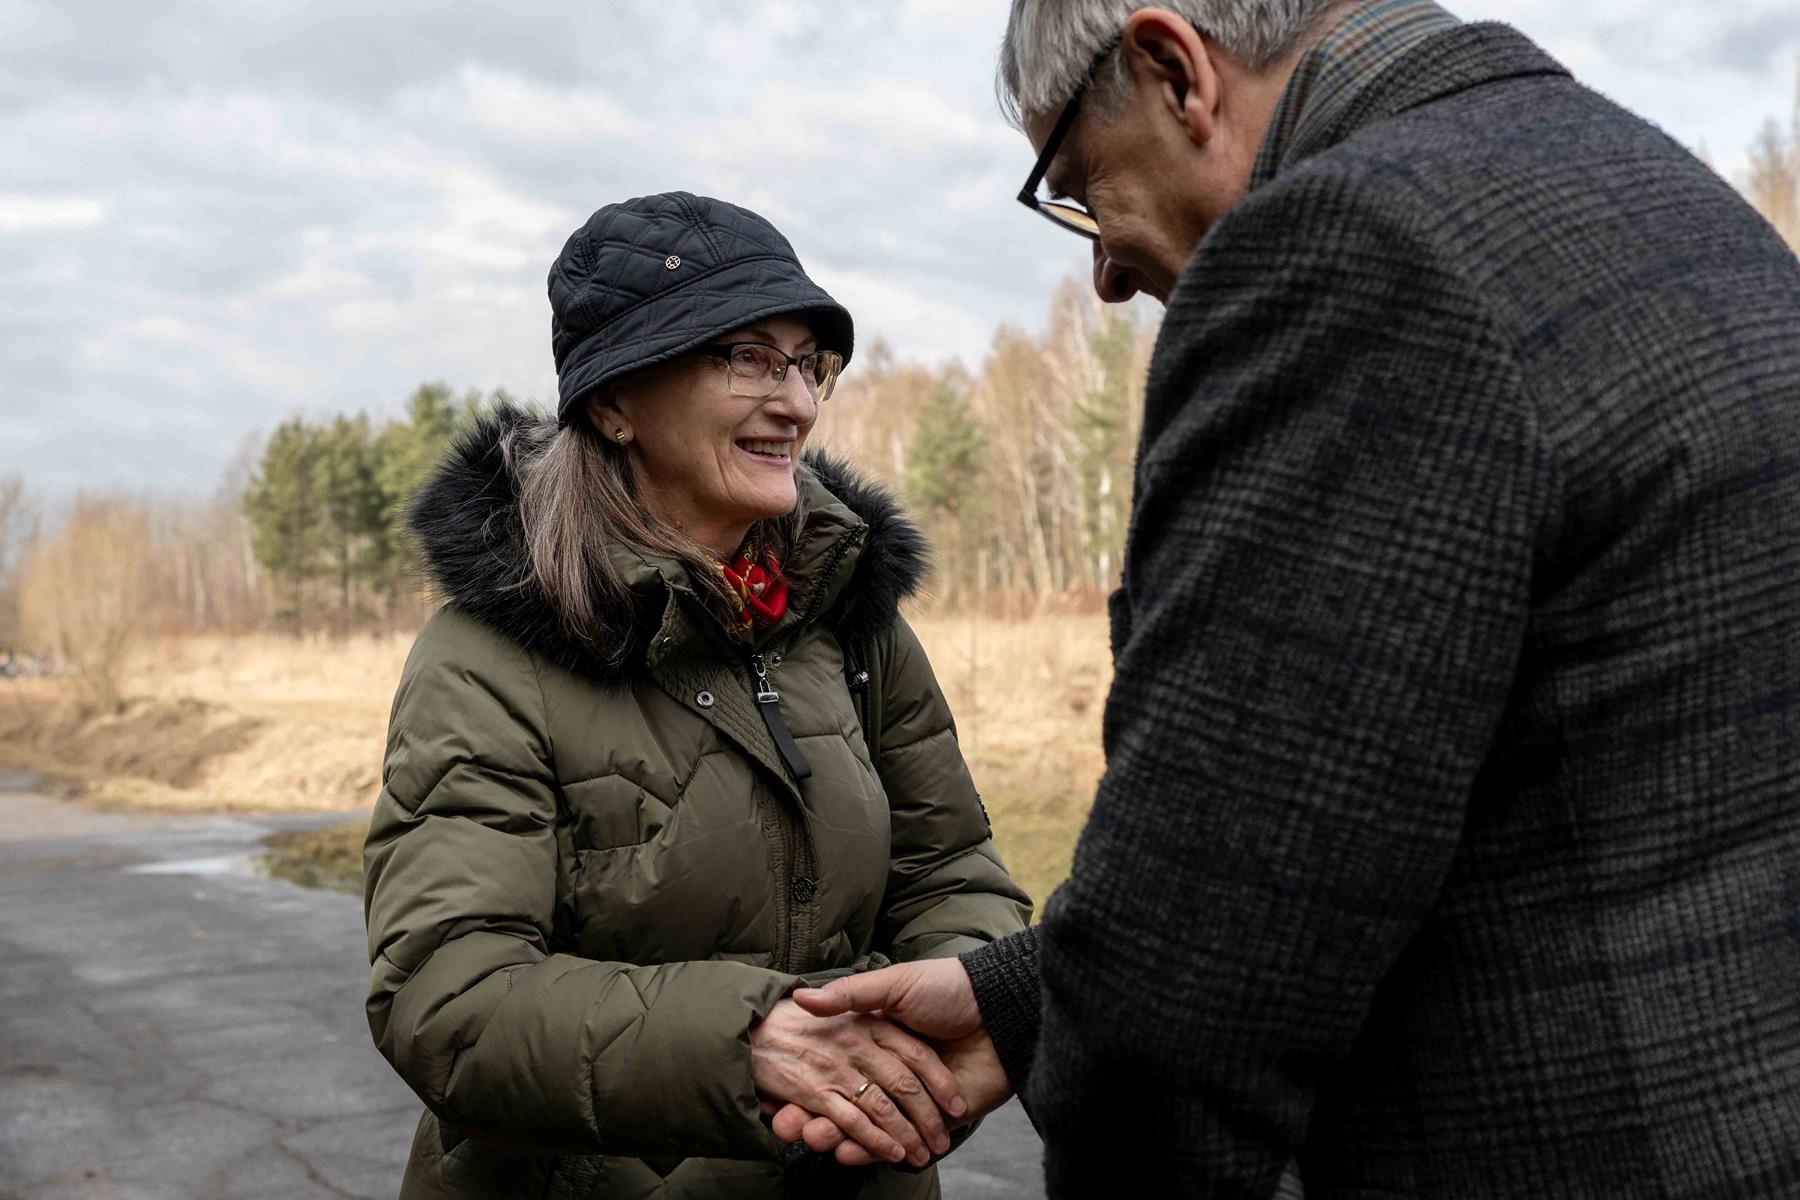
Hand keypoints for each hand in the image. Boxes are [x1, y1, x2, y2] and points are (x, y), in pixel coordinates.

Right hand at [773, 959, 1013, 1166]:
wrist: (1001, 1007)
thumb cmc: (946, 988)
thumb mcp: (895, 984)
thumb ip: (852, 994)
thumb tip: (803, 997)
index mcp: (881, 1038)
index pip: (841, 1066)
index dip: (813, 1079)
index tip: (782, 1094)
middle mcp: (893, 1069)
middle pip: (850, 1098)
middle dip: (820, 1115)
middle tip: (790, 1129)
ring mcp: (915, 1097)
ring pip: (870, 1123)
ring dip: (841, 1136)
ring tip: (814, 1142)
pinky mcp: (937, 1119)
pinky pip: (900, 1138)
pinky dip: (873, 1148)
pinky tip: (847, 1154)